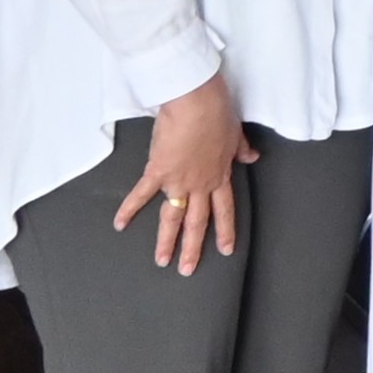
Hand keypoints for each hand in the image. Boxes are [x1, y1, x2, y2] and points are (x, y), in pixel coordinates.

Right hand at [114, 72, 252, 275]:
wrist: (197, 103)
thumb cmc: (217, 113)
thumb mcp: (235, 133)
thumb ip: (241, 150)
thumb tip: (252, 158)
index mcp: (219, 176)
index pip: (225, 210)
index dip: (226, 230)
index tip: (226, 249)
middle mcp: (200, 184)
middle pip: (198, 222)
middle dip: (193, 248)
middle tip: (188, 270)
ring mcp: (179, 181)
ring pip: (173, 218)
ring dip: (167, 241)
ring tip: (162, 261)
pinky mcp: (158, 171)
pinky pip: (142, 194)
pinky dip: (129, 209)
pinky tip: (120, 224)